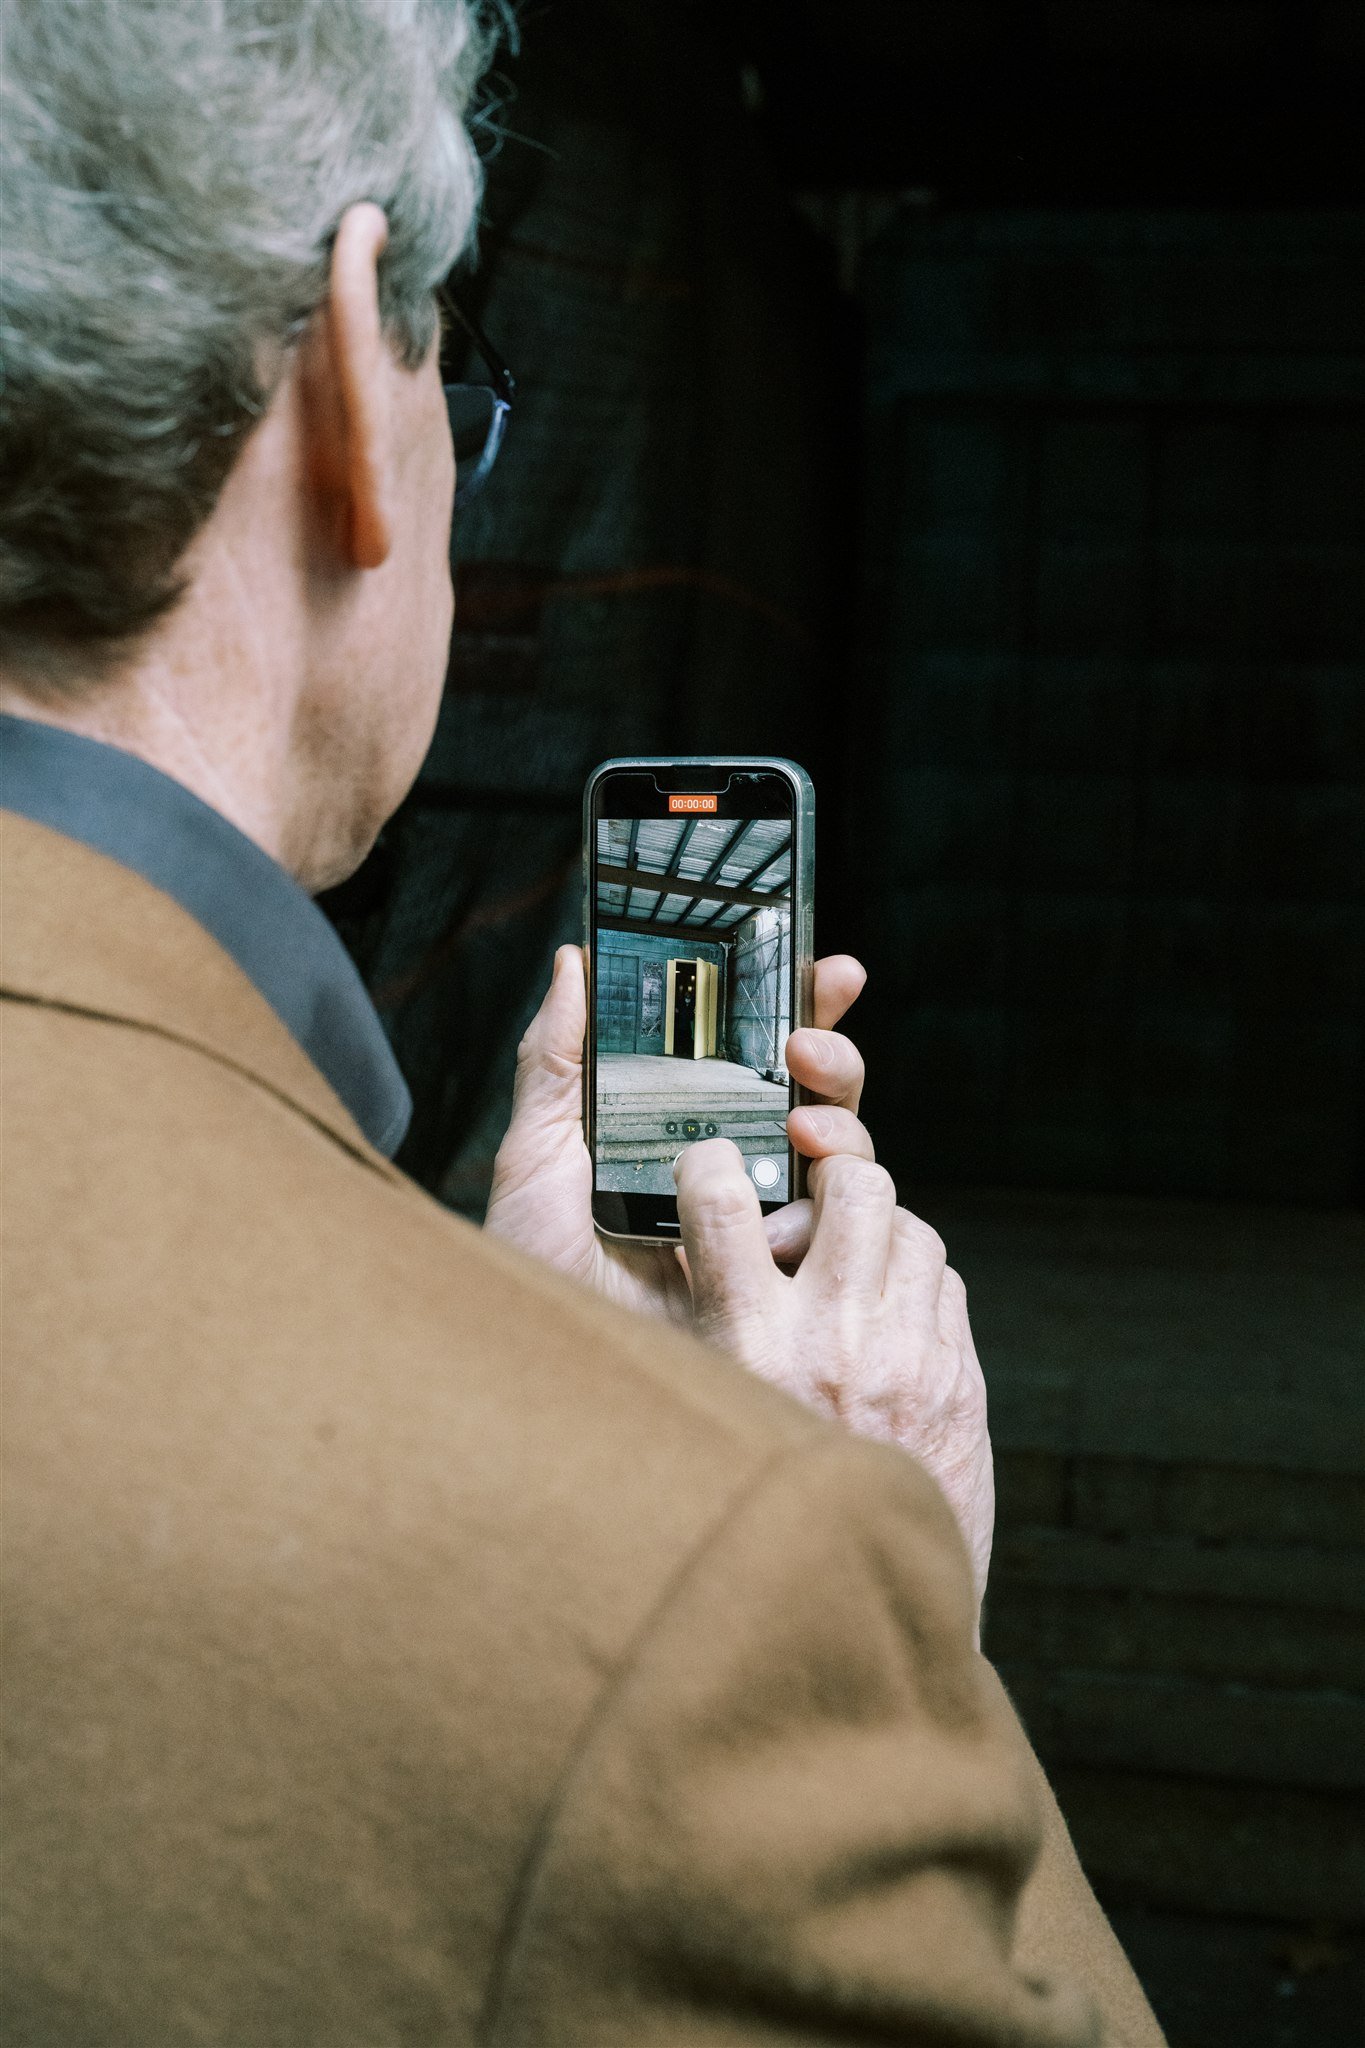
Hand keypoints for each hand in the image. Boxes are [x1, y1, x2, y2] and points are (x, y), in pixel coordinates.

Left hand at [484, 945, 871, 1327]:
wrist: (550, 1361)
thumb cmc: (535, 1262)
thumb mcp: (538, 1151)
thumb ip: (556, 1058)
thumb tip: (574, 963)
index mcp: (686, 1125)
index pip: (757, 1052)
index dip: (800, 1004)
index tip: (832, 969)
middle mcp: (739, 1167)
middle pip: (817, 1092)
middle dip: (832, 1056)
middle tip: (806, 1044)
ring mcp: (767, 1220)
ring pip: (842, 1153)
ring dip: (838, 1124)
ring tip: (803, 1126)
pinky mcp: (782, 1277)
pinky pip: (837, 1230)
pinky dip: (827, 1210)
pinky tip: (789, 1217)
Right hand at [675, 1141, 993, 1619]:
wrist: (855, 1621)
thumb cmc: (754, 1517)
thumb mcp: (701, 1414)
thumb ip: (697, 1331)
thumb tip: (688, 1244)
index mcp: (748, 1343)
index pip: (720, 1198)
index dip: (712, 1163)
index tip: (710, 1167)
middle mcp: (834, 1340)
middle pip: (856, 1184)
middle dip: (832, 1177)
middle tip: (809, 1207)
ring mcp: (909, 1358)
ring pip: (913, 1226)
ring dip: (878, 1232)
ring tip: (848, 1267)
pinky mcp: (957, 1382)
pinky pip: (943, 1283)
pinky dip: (914, 1284)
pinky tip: (883, 1321)